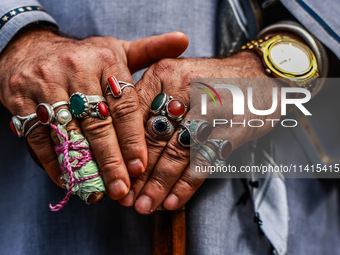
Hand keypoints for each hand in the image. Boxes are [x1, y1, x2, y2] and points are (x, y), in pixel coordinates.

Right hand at [0, 27, 187, 199]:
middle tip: (122, 189)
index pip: (124, 104)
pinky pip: (39, 136)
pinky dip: (54, 161)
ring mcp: (45, 84)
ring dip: (84, 165)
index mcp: (105, 59)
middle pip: (98, 123)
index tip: (140, 166)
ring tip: (99, 191)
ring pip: (69, 133)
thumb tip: (183, 40)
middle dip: (111, 159)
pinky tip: (69, 181)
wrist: (32, 49)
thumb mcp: (118, 49)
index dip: (132, 137)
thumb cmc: (85, 56)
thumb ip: (150, 50)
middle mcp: (76, 69)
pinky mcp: (21, 99)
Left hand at [119, 51, 280, 212]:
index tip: (114, 174)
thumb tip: (122, 147)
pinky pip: (203, 161)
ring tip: (144, 206)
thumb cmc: (206, 83)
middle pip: (154, 138)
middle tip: (124, 198)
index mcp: (164, 74)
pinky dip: (186, 185)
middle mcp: (185, 88)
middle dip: (137, 173)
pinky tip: (173, 202)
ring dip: (159, 184)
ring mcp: (210, 109)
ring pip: (177, 153)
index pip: (134, 116)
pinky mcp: (231, 128)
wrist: (254, 76)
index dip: (122, 148)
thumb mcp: (173, 79)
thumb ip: (148, 103)